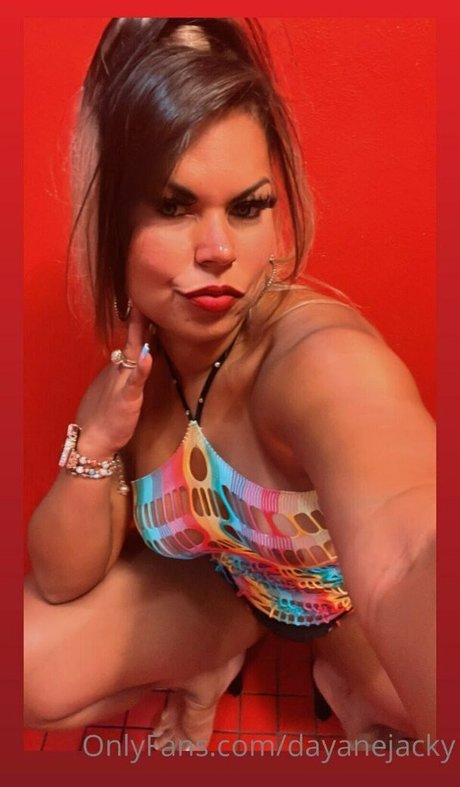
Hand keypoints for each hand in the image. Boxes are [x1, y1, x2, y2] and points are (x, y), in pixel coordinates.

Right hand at [75, 306, 152, 456]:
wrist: (92, 439)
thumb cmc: (105, 416)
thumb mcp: (116, 389)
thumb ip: (128, 373)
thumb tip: (140, 357)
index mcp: (118, 367)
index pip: (130, 339)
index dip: (138, 321)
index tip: (145, 301)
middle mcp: (119, 369)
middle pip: (131, 339)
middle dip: (138, 317)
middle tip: (145, 295)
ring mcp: (122, 381)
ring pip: (132, 353)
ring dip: (139, 333)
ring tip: (146, 312)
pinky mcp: (127, 397)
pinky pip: (135, 380)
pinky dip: (141, 366)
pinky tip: (146, 353)